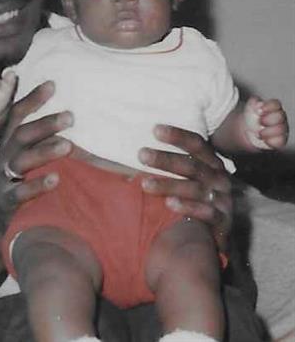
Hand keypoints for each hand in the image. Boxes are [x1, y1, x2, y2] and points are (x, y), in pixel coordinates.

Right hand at [0, 81, 71, 237]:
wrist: (0, 227)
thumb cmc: (23, 186)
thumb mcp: (30, 161)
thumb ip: (47, 142)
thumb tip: (78, 123)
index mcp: (11, 143)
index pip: (18, 115)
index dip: (33, 99)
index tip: (52, 84)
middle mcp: (4, 157)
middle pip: (22, 135)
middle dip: (45, 124)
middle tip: (71, 116)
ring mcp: (3, 179)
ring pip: (21, 161)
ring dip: (44, 151)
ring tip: (68, 145)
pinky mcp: (6, 203)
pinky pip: (20, 193)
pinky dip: (37, 186)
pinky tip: (55, 180)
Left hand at [139, 125, 231, 251]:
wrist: (219, 233)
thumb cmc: (197, 198)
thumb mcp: (191, 178)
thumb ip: (174, 163)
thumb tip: (140, 152)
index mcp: (211, 163)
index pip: (197, 145)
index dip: (178, 136)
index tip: (155, 130)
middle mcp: (219, 179)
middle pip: (192, 166)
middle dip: (165, 160)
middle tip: (141, 154)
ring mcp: (223, 200)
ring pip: (195, 189)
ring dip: (169, 184)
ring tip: (145, 183)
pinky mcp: (223, 221)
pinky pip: (206, 213)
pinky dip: (188, 207)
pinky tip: (169, 203)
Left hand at [244, 96, 288, 149]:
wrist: (248, 130)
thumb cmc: (251, 117)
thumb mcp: (249, 108)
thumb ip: (253, 103)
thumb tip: (256, 102)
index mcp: (273, 107)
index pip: (275, 104)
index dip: (268, 106)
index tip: (259, 110)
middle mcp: (279, 117)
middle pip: (280, 116)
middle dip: (268, 119)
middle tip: (260, 122)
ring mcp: (281, 129)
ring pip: (281, 129)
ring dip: (268, 131)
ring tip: (258, 133)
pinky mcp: (279, 140)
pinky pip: (280, 141)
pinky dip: (271, 141)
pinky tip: (264, 139)